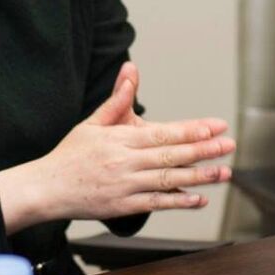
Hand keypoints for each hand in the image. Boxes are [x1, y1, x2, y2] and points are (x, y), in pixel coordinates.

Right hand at [0, 63, 235, 230]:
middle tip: (228, 145)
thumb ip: (117, 99)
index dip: (190, 130)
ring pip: (169, 181)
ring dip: (199, 176)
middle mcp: (126, 161)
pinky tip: (200, 199)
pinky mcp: (123, 206)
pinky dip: (179, 202)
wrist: (46, 188)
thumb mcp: (92, 122)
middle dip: (204, 150)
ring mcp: (125, 185)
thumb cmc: (70, 155)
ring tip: (224, 172)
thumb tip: (131, 68)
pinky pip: (156, 203)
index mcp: (120, 139)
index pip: (162, 133)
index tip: (214, 127)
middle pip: (171, 155)